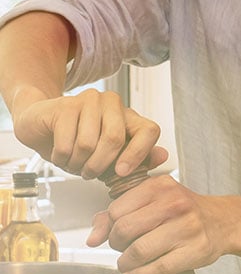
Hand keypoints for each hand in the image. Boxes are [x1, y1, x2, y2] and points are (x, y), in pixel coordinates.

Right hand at [12, 88, 166, 178]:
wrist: (44, 127)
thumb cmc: (80, 142)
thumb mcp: (112, 157)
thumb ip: (138, 159)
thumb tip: (163, 155)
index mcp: (129, 116)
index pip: (149, 131)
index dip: (138, 154)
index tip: (121, 172)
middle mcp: (113, 103)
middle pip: (115, 139)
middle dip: (98, 166)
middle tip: (88, 174)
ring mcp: (90, 100)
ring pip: (88, 143)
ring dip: (77, 163)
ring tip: (73, 162)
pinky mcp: (66, 105)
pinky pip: (66, 143)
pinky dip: (61, 158)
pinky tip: (61, 155)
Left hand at [87, 174, 225, 273]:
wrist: (224, 221)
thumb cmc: (185, 211)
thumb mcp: (155, 199)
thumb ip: (120, 211)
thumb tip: (93, 237)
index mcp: (160, 186)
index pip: (116, 210)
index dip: (109, 227)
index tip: (115, 234)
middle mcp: (174, 204)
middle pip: (124, 230)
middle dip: (115, 245)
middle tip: (121, 250)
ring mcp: (186, 228)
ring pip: (139, 251)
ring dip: (125, 264)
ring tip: (127, 264)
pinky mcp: (194, 251)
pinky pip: (157, 269)